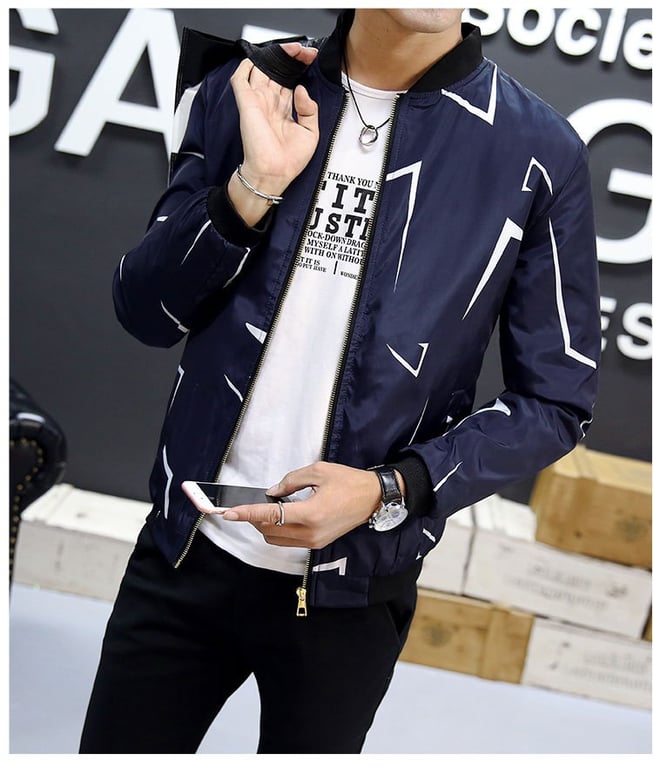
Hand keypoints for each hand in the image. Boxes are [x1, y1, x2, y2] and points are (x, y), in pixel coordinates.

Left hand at [221, 461, 383, 548]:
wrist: (374, 498)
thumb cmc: (348, 481)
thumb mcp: (318, 471)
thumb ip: (290, 482)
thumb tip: (271, 493)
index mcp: (311, 514)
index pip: (270, 516)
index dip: (247, 514)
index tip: (229, 513)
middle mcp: (310, 533)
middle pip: (269, 531)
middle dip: (253, 519)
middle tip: (245, 505)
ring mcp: (314, 542)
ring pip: (277, 539)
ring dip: (264, 526)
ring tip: (262, 510)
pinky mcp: (318, 544)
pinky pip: (288, 541)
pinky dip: (278, 530)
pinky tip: (279, 516)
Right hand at [227, 42, 319, 224]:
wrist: (275, 173)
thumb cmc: (289, 160)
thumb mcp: (310, 133)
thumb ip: (309, 110)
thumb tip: (301, 89)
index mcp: (283, 109)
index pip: (288, 80)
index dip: (298, 67)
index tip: (310, 58)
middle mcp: (270, 103)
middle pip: (276, 71)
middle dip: (289, 57)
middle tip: (303, 51)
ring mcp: (257, 101)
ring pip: (260, 69)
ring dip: (273, 55)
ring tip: (291, 49)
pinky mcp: (247, 103)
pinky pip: (240, 78)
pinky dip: (246, 65)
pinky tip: (258, 59)